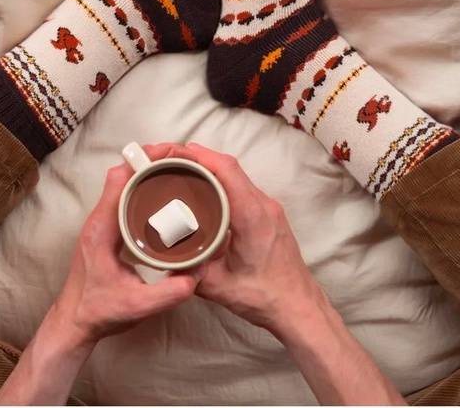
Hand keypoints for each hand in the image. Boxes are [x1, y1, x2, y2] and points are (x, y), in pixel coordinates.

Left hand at [51, 146, 205, 348]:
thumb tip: (198, 274)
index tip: (167, 155)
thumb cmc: (98, 312)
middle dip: (149, 162)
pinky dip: (142, 189)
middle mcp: (99, 220)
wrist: (75, 323)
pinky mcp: (107, 229)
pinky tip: (163, 195)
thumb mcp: (137, 306)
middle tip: (179, 159)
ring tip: (175, 171)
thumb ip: (168, 293)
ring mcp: (102, 223)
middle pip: (122, 175)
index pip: (118, 181)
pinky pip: (124, 197)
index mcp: (102, 229)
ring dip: (145, 173)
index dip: (141, 163)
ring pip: (122, 184)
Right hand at [147, 143, 327, 335]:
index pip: (225, 170)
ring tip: (181, 171)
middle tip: (169, 159)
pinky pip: (243, 187)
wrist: (298, 307)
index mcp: (251, 216)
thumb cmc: (264, 297)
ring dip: (210, 168)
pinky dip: (221, 182)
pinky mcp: (269, 214)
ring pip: (237, 175)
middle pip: (229, 167)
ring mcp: (269, 207)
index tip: (173, 152)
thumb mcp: (216, 286)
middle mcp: (263, 205)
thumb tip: (161, 253)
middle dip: (198, 157)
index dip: (199, 156)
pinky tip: (203, 191)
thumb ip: (187, 268)